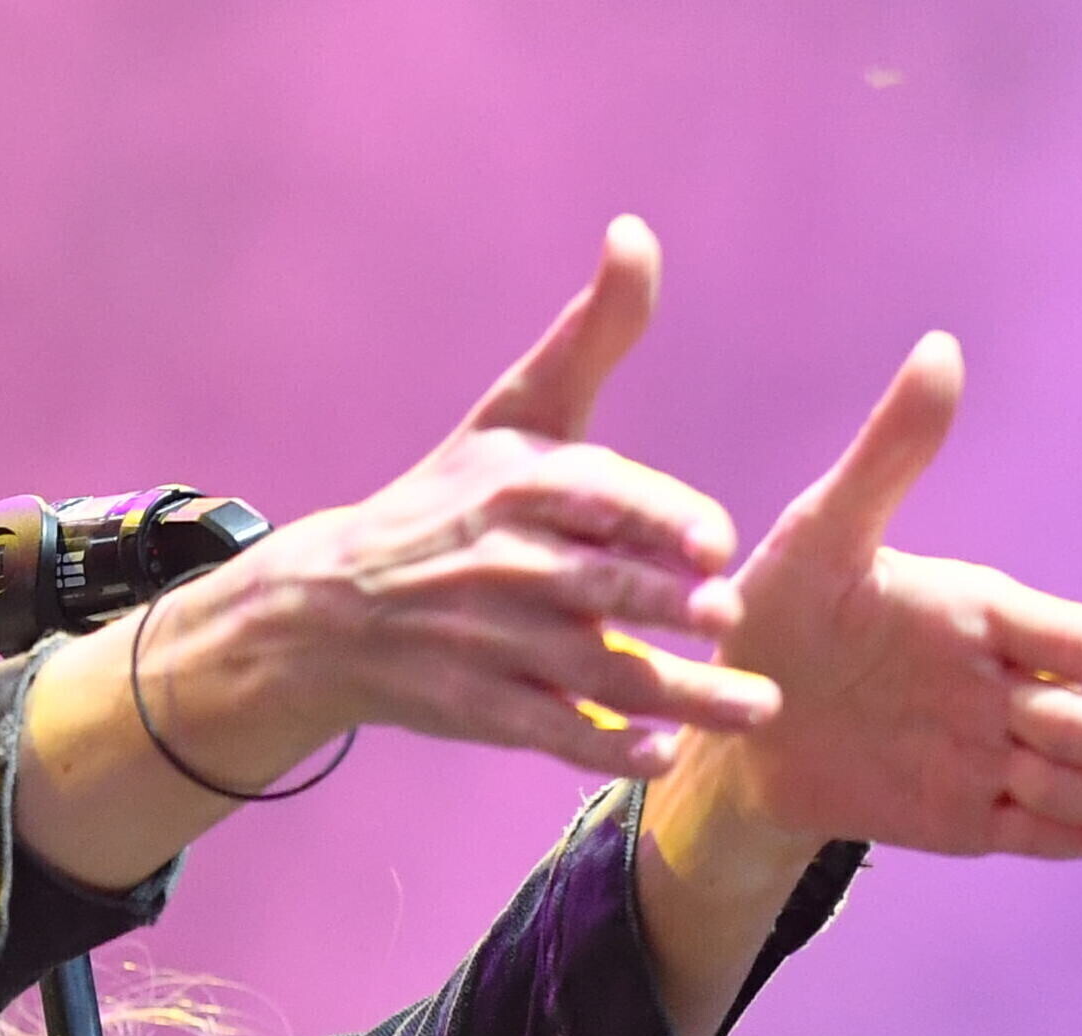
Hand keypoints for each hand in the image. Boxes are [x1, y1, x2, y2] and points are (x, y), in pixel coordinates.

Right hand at [138, 216, 780, 789]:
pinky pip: (551, 732)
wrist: (329, 608)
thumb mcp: (513, 414)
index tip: (714, 545)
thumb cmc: (446, 502)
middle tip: (732, 621)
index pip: (596, 498)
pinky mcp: (478, 708)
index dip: (659, 521)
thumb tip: (635, 233)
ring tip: (753, 707)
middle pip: (599, 586)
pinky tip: (662, 756)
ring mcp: (487, 641)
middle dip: (667, 606)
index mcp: (518, 484)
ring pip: (593, 669)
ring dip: (676, 693)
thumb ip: (591, 335)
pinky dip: (605, 749)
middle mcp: (502, 563)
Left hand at [705, 332, 1081, 857]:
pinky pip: (1035, 829)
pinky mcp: (958, 816)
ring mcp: (981, 755)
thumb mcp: (821, 533)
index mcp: (979, 615)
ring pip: (1076, 779)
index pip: (1080, 642)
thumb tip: (941, 349)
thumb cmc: (774, 609)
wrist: (726, 715)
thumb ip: (889, 457)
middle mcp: (995, 686)